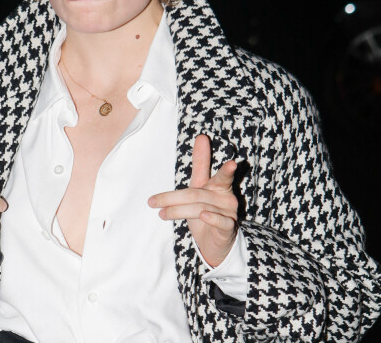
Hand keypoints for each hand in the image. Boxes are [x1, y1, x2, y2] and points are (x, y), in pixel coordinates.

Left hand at [148, 134, 237, 266]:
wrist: (214, 243)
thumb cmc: (205, 211)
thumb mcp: (199, 187)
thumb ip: (200, 164)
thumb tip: (201, 136)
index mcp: (219, 185)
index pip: (220, 174)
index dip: (219, 165)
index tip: (219, 152)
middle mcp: (225, 197)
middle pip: (196, 193)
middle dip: (172, 198)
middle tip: (152, 201)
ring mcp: (228, 213)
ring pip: (200, 208)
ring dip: (177, 211)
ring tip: (162, 214)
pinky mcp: (228, 228)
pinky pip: (221, 222)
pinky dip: (212, 218)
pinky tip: (203, 216)